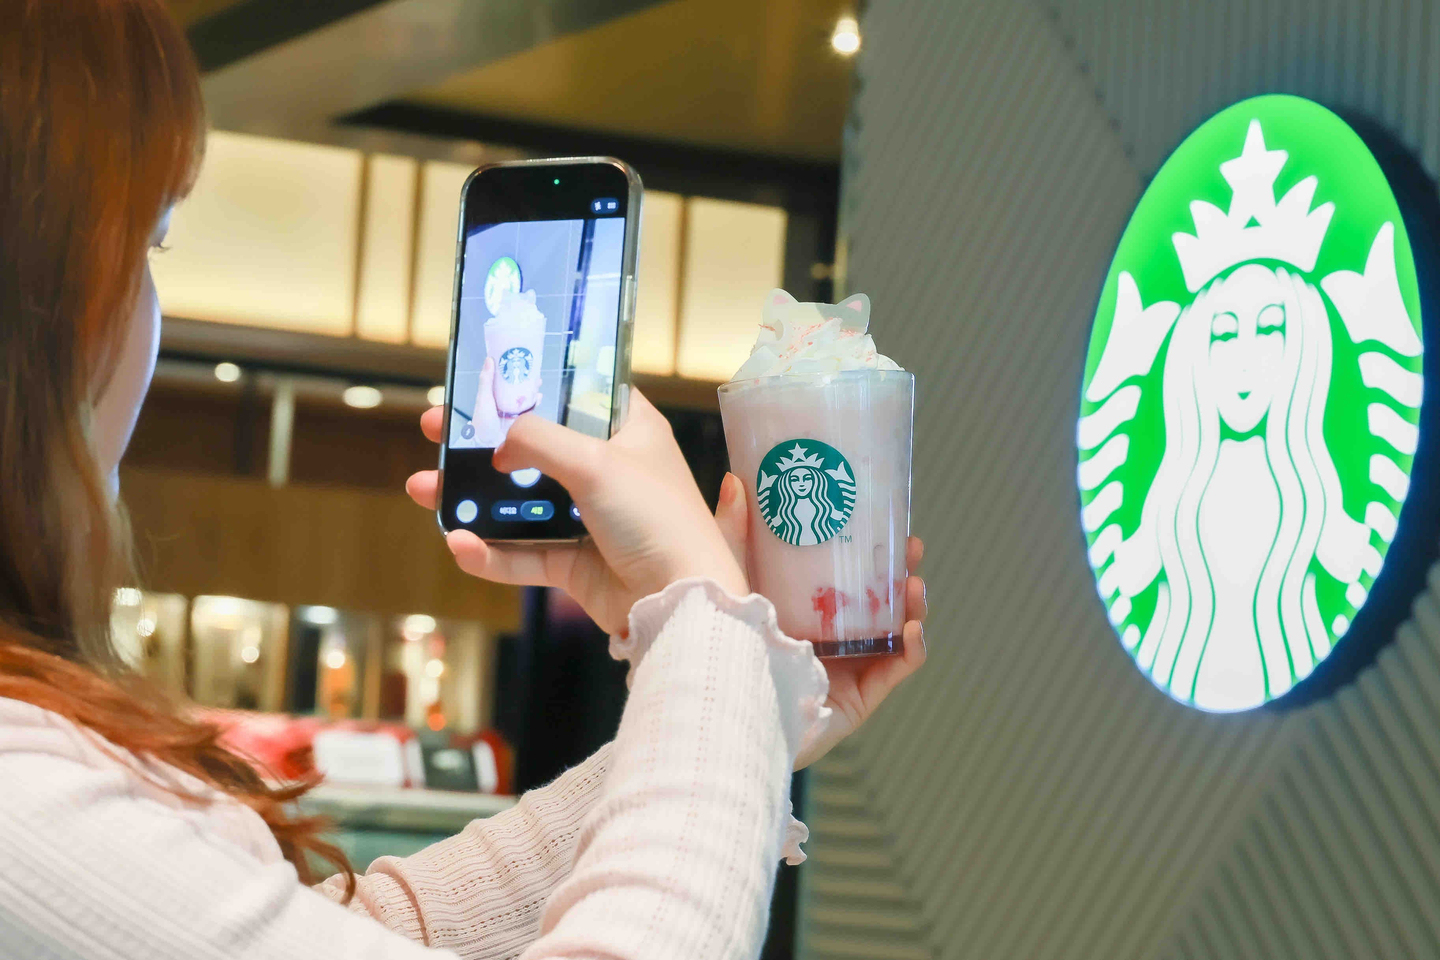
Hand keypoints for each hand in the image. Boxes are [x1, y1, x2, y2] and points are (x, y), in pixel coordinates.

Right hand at [406, 391, 746, 633]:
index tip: (488, 379)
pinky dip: (491, 552)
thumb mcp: (595, 462)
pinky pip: (523, 554)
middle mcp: (609, 470)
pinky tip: (460, 544)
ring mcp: (590, 517)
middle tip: (437, 429)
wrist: (679, 600)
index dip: (534, 384)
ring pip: (519, 503)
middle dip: (483, 443)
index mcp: (629, 431)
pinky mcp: (575, 561)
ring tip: (425, 489)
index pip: (577, 394)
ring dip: (474, 498)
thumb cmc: (656, 520)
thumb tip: (499, 449)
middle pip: (535, 448)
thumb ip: (538, 441)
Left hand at [472, 358, 540, 445]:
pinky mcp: (519, 418)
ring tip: (538, 382)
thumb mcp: (483, 398)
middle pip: (515, 385)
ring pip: (524, 395)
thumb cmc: (482, 422)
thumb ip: (486, 381)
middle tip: (533, 370)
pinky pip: (529, 408)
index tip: (517, 360)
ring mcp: (511, 409)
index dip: (510, 368)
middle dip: (525, 378)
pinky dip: (534, 402)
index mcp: (492, 393)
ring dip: (531, 388)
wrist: (488, 443)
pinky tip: (538, 397)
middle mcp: (502, 400)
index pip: (502, 377)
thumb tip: (490, 360)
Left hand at [714, 472, 928, 769]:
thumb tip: (736, 479)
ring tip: (915, 583)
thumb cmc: (717, 648)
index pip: (851, 576)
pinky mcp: (856, 700)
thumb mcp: (729, 580)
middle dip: (902, 573)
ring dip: (915, 606)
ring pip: (896, 633)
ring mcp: (847, 670)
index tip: (889, 521)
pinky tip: (912, 630)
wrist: (717, 710)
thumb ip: (732, 534)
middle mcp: (830, 639)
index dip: (874, 550)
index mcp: (806, 611)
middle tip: (911, 545)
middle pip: (880, 602)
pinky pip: (895, 671)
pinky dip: (913, 649)